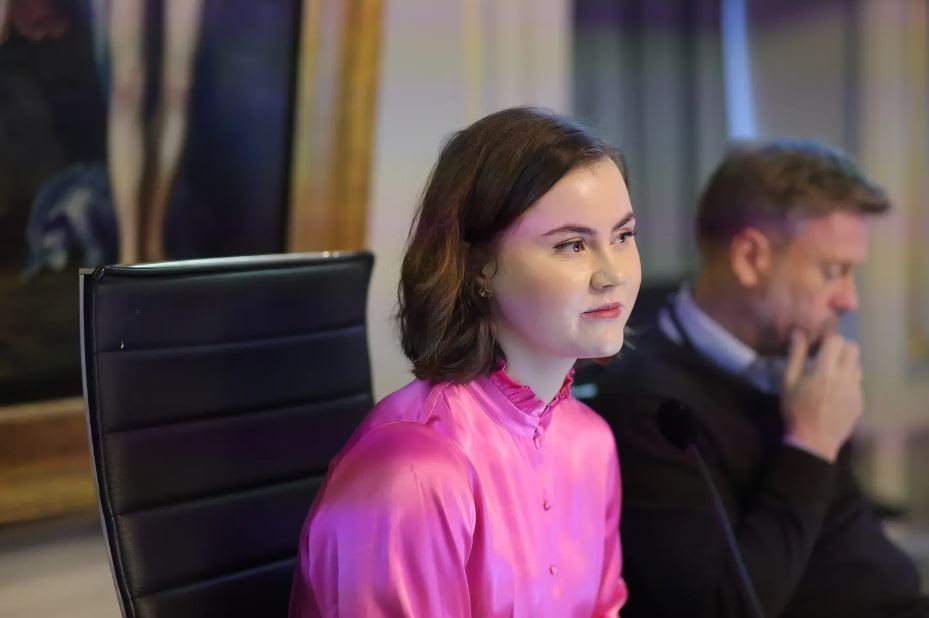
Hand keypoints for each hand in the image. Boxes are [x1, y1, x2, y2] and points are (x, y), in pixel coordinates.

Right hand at [781, 330, 862, 461]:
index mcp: (825, 370)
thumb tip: (799, 333)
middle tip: (827, 358)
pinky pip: (857, 383)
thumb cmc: (796, 410)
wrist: (813, 441)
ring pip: (857, 365)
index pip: (836, 340)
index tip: (818, 348)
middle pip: (853, 348)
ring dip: (845, 365)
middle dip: (841, 349)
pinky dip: (848, 383)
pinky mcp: (859, 401)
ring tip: (831, 377)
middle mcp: (845, 377)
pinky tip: (834, 394)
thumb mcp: (788, 382)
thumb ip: (795, 356)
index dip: (827, 341)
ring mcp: (855, 390)